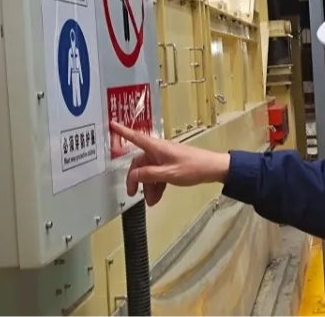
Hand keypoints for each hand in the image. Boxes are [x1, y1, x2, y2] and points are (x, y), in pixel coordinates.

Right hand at [110, 122, 231, 205]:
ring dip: (149, 186)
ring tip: (151, 200)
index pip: (135, 138)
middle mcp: (159, 150)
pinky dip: (157, 185)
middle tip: (134, 193)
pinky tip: (157, 196)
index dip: (122, 131)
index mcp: (157, 148)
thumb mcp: (168, 174)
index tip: (112, 124)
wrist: (213, 168)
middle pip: (141, 163)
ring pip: (150, 171)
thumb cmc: (193, 168)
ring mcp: (166, 157)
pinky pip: (159, 174)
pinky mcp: (172, 163)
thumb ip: (149, 175)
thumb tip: (133, 175)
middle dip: (137, 179)